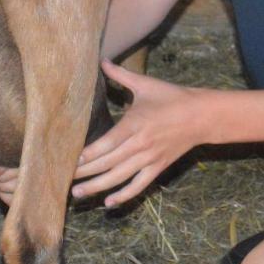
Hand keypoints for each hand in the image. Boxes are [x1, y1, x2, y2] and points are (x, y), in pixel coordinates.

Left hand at [71, 59, 204, 206]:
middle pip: (108, 163)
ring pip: (119, 177)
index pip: (107, 143)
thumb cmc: (172, 97)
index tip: (69, 160)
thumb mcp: (146, 84)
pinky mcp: (158, 167)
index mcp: (135, 123)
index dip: (88, 154)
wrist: (201, 115)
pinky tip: (108, 204)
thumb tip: (102, 59)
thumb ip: (121, 75)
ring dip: (97, 187)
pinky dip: (124, 196)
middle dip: (85, 172)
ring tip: (78, 194)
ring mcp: (149, 158)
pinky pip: (138, 185)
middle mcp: (140, 144)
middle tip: (62, 179)